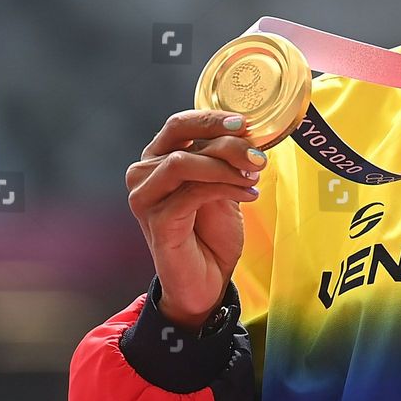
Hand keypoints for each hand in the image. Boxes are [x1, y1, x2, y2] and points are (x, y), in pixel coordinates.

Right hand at [126, 110, 265, 329]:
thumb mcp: (221, 186)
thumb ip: (223, 159)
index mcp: (156, 160)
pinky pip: (193, 192)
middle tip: (257, 155)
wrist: (206, 282)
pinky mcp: (157, 221)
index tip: (245, 123)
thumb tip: (246, 131)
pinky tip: (249, 194)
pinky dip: (226, 188)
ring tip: (253, 178)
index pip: (179, 124)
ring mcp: (145, 198)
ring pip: (183, 162)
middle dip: (225, 141)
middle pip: (182, 138)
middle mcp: (143, 175)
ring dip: (226, 167)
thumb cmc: (210, 234)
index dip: (211, 118)